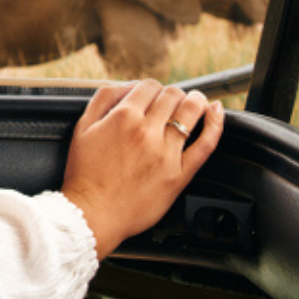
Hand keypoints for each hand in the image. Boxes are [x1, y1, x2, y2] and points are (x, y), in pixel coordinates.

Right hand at [61, 79, 223, 259]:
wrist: (93, 213)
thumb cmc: (85, 174)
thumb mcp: (82, 128)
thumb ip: (104, 99)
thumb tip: (128, 86)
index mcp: (123, 117)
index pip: (148, 86)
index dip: (151, 88)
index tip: (151, 96)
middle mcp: (146, 131)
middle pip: (172, 95)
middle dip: (172, 94)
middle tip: (171, 102)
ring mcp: (165, 152)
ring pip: (191, 111)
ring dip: (196, 101)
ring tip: (196, 101)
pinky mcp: (179, 173)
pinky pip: (206, 143)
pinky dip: (215, 124)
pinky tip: (216, 112)